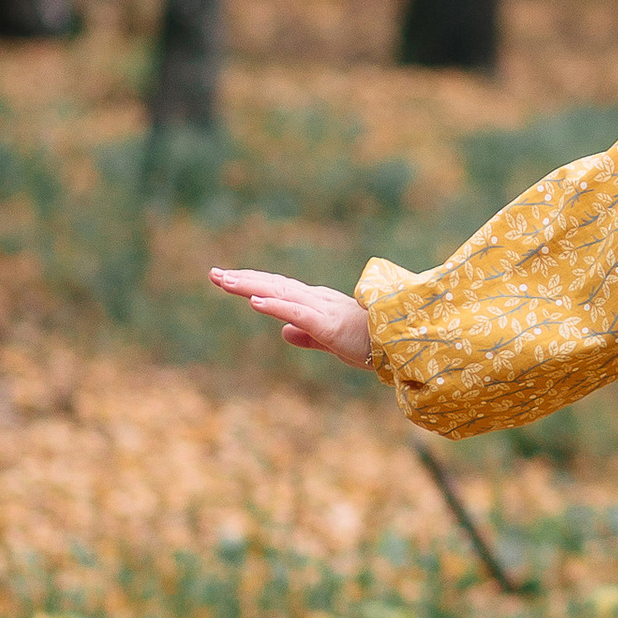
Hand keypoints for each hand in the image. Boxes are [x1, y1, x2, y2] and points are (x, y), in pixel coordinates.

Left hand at [209, 266, 373, 366]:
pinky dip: (274, 305)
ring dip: (251, 285)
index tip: (228, 279)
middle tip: (213, 274)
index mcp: (318, 304)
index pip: (279, 289)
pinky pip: (296, 312)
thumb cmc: (374, 343)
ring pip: (280, 293)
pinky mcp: (328, 325)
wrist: (405, 343)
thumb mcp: (333, 341)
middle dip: (243, 279)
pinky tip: (253, 302)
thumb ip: (308, 336)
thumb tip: (284, 333)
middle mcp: (317, 300)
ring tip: (224, 281)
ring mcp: (322, 310)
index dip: (253, 283)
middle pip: (273, 285)